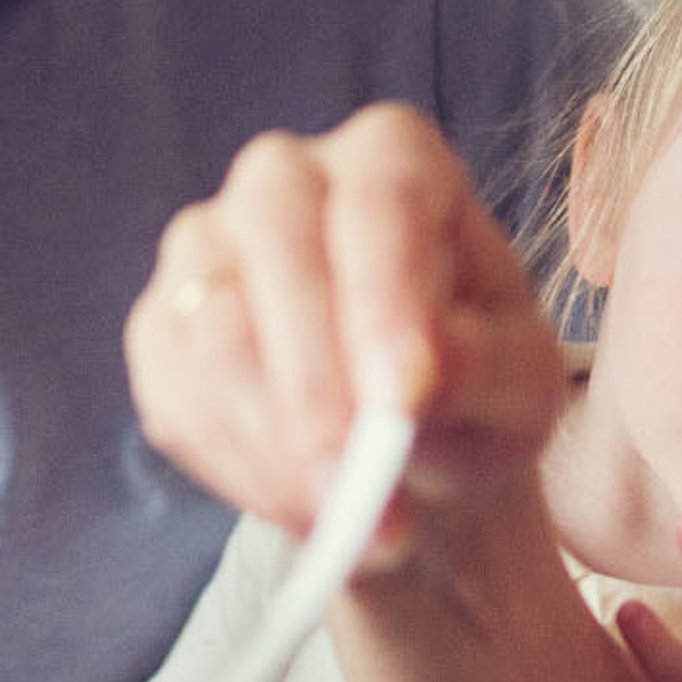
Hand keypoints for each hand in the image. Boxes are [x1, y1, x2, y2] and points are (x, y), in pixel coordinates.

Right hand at [124, 105, 566, 555]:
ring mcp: (208, 247)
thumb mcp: (519, 387)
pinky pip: (177, 396)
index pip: (382, 199)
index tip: (404, 398)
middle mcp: (288, 179)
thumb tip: (426, 371)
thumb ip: (484, 368)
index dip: (386, 298)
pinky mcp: (162, 329)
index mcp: (395, 160)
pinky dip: (242, 470)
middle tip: (357, 488)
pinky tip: (304, 510)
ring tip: (351, 521)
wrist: (415, 457)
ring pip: (214, 324)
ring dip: (280, 441)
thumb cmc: (479, 394)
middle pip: (277, 242)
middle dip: (317, 382)